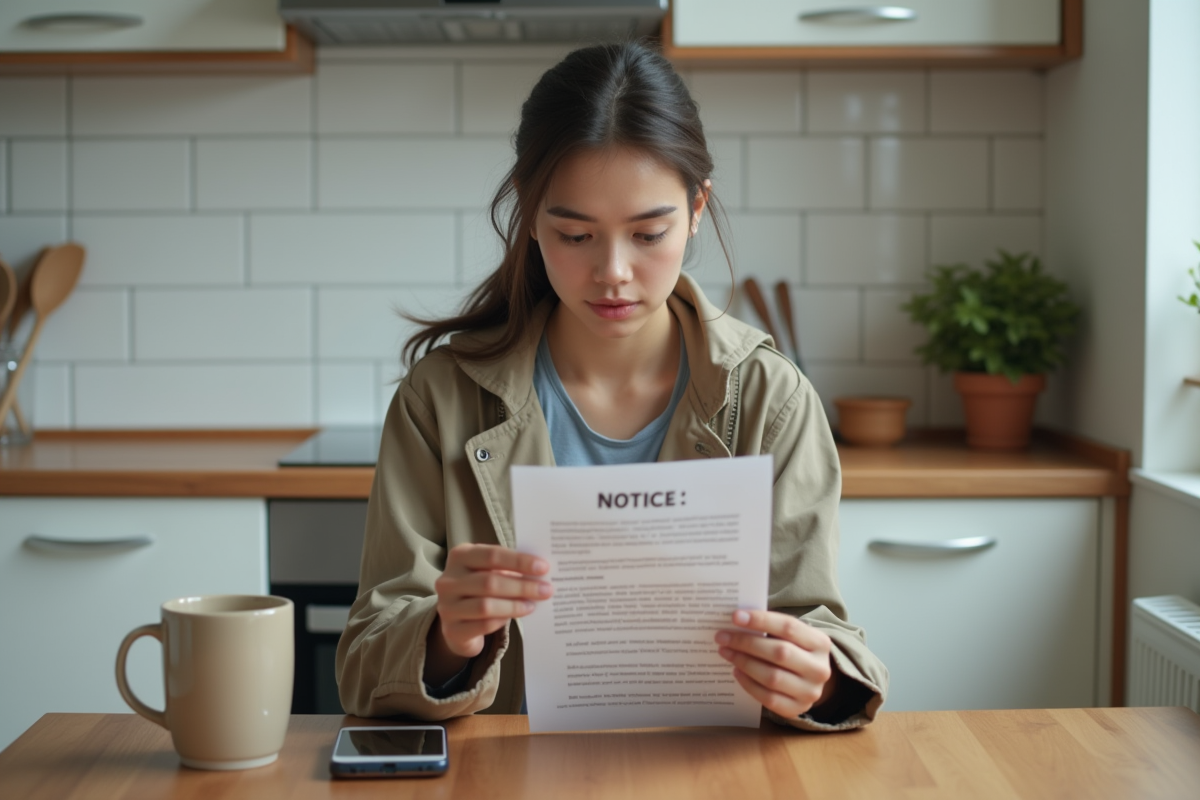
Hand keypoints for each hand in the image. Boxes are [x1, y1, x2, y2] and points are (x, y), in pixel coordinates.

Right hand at [433, 544, 552, 658]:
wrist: (458, 622)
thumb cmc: (479, 589)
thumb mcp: (489, 571)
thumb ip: (509, 569)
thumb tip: (540, 572)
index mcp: (459, 556)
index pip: (492, 555)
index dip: (519, 561)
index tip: (543, 568)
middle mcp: (448, 580)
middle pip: (490, 582)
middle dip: (522, 586)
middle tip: (546, 590)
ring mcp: (447, 606)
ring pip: (486, 606)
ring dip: (514, 605)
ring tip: (532, 605)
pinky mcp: (452, 630)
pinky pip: (482, 625)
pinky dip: (502, 621)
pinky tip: (515, 616)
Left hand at [715, 609, 833, 717]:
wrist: (809, 681)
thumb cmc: (794, 651)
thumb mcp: (792, 637)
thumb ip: (771, 628)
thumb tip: (738, 620)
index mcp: (820, 643)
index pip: (789, 627)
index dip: (761, 620)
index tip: (736, 616)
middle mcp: (819, 668)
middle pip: (779, 652)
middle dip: (746, 643)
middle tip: (722, 637)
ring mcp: (810, 692)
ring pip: (772, 677)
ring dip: (744, 663)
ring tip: (726, 652)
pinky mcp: (797, 709)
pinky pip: (768, 698)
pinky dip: (748, 683)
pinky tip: (736, 671)